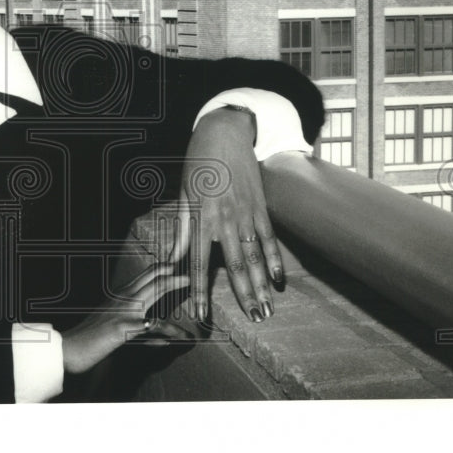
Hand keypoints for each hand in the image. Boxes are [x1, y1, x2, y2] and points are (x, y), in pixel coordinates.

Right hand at [62, 264, 189, 374]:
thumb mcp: (111, 324)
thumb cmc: (89, 337)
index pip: (142, 276)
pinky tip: (181, 336)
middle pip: (150, 278)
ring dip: (172, 284)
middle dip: (170, 271)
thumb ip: (133, 323)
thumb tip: (153, 328)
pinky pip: (152, 326)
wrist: (70, 348)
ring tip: (187, 284)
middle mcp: (122, 298)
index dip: (159, 269)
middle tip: (187, 270)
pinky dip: (170, 330)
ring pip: (152, 290)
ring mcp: (123, 311)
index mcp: (119, 295)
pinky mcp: (124, 327)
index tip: (174, 265)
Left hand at [172, 106, 282, 323]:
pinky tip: (279, 279)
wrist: (223, 133)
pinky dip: (274, 259)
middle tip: (254, 320)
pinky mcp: (260, 206)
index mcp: (200, 218)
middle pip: (234, 266)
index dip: (199, 291)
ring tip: (267, 309)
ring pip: (254, 257)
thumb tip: (173, 261)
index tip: (200, 314)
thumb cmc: (197, 164)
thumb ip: (182, 231)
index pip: (198, 263)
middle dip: (244, 296)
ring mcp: (245, 214)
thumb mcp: (183, 195)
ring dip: (261, 285)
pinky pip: (269, 238)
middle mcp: (224, 220)